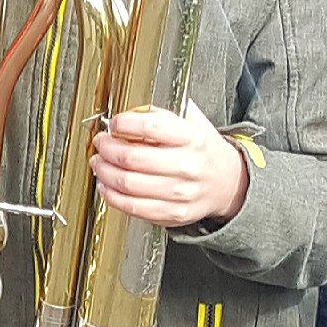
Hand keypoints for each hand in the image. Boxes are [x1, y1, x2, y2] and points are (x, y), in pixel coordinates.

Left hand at [93, 103, 247, 229]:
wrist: (228, 183)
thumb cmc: (202, 150)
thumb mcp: (191, 121)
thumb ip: (161, 113)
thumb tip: (127, 112)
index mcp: (191, 138)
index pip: (151, 128)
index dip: (123, 124)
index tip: (114, 124)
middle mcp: (187, 165)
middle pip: (132, 158)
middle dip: (107, 149)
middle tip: (101, 143)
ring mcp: (181, 192)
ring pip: (128, 184)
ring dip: (104, 172)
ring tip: (99, 163)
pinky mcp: (174, 213)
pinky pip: (134, 207)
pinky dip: (112, 196)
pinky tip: (106, 185)